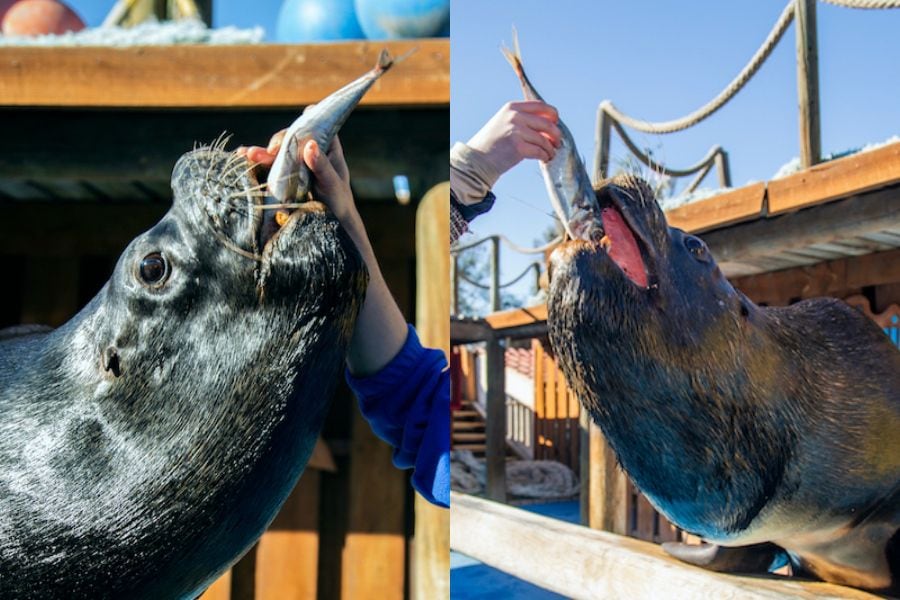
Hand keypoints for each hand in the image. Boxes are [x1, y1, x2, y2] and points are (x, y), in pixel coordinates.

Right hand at [236, 132, 356, 221]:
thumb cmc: (338, 201)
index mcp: (328, 145)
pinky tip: (242, 156)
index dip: (301, 124)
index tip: (290, 135)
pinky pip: (270, 163)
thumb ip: (321, 166)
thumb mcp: (332, 184)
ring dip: (262, 151)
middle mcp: (310, 149)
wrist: (332, 223)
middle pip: (291, 137)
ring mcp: (296, 161)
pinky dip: (257, 160)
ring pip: (278, 150)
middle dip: (278, 142)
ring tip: (247, 154)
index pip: (314, 125)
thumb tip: (309, 145)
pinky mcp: (286, 173)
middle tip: (271, 152)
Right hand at [466, 101, 560, 174]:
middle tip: (557, 143)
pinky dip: (545, 156)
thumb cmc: (492, 143)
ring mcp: (517, 131)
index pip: (541, 106)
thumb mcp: (504, 122)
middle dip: (556, 134)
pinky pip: (540, 151)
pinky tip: (544, 159)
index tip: (555, 124)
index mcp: (512, 107)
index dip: (552, 115)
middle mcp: (515, 116)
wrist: (477, 159)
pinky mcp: (518, 147)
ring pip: (544, 139)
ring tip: (550, 154)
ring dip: (550, 149)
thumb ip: (522, 119)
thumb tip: (548, 125)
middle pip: (547, 123)